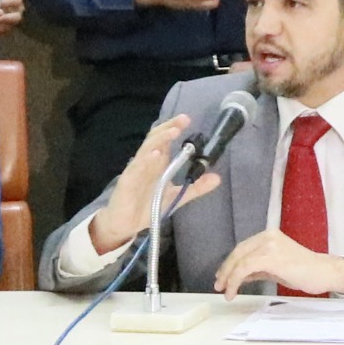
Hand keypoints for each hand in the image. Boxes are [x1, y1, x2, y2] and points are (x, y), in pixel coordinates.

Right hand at [91, 114, 220, 252]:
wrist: (126, 224)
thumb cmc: (148, 207)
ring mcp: (136, 170)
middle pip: (156, 139)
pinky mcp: (127, 182)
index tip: (187, 120)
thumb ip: (196, 187)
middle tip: (184, 119)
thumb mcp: (176, 196)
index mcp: (157, 163)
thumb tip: (217, 178)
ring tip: (173, 132)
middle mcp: (147, 162)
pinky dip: (145, 161)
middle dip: (169, 128)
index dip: (174, 128)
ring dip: (160, 139)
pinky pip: (136, 169)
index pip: (164, 140)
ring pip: (146, 149)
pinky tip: (155, 155)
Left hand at [215, 228, 343, 297]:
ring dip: (229, 278)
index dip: (229, 264)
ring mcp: (270, 245)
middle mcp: (267, 237)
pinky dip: (235, 281)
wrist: (323, 272)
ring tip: (225, 292)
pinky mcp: (271, 257)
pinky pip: (245, 268)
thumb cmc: (304, 272)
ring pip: (239, 260)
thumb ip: (257, 269)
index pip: (242, 249)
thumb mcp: (275, 268)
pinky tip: (233, 292)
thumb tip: (238, 277)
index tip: (222, 277)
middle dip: (225, 271)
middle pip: (238, 253)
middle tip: (219, 286)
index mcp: (268, 236)